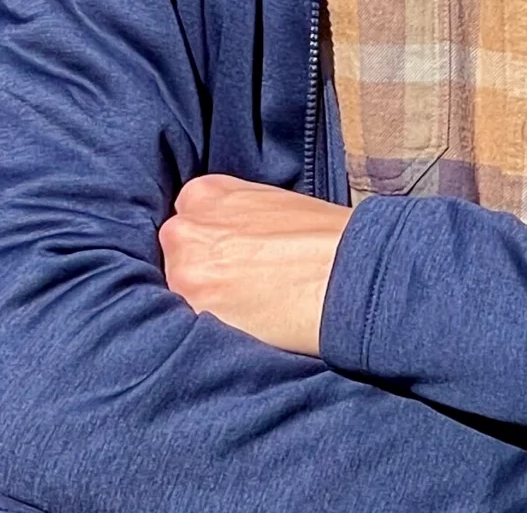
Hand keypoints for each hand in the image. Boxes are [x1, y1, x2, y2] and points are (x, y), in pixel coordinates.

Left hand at [158, 174, 351, 353]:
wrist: (349, 271)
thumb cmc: (323, 238)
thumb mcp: (270, 204)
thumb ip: (234, 217)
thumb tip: (228, 246)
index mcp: (203, 194)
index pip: (187, 225)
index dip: (208, 249)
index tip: (228, 265)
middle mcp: (185, 228)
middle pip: (177, 259)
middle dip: (202, 276)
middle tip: (240, 292)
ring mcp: (185, 271)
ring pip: (181, 295)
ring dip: (206, 306)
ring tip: (249, 314)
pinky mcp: (196, 312)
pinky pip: (193, 327)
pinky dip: (214, 332)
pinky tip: (246, 328)